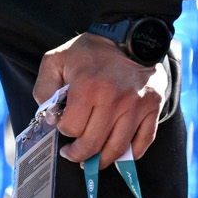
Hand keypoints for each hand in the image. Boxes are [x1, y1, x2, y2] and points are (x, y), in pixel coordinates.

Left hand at [34, 32, 169, 167]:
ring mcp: (136, 105)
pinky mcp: (153, 107)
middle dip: (78, 155)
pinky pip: (144, 140)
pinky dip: (132, 153)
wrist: (131, 36)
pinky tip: (120, 154)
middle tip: (72, 154)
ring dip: (102, 161)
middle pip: (93, 143)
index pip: (71, 128)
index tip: (64, 125)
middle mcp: (114, 98)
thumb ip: (44, 88)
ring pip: (117, 148)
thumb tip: (50, 117)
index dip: (63, 130)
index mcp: (88, 86)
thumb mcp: (57, 60)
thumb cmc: (92, 51)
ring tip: (93, 160)